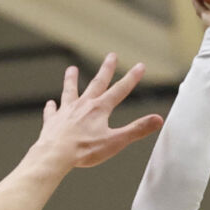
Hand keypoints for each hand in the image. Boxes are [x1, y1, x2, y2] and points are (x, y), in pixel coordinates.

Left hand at [37, 54, 162, 168]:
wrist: (55, 154)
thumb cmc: (85, 150)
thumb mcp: (116, 141)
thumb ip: (137, 130)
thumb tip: (158, 120)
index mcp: (100, 109)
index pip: (120, 90)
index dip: (131, 78)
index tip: (140, 66)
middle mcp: (83, 105)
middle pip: (97, 83)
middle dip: (106, 69)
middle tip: (111, 56)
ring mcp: (66, 111)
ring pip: (70, 91)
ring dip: (72, 80)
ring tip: (72, 69)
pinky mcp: (52, 122)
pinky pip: (52, 112)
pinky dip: (52, 108)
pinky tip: (51, 104)